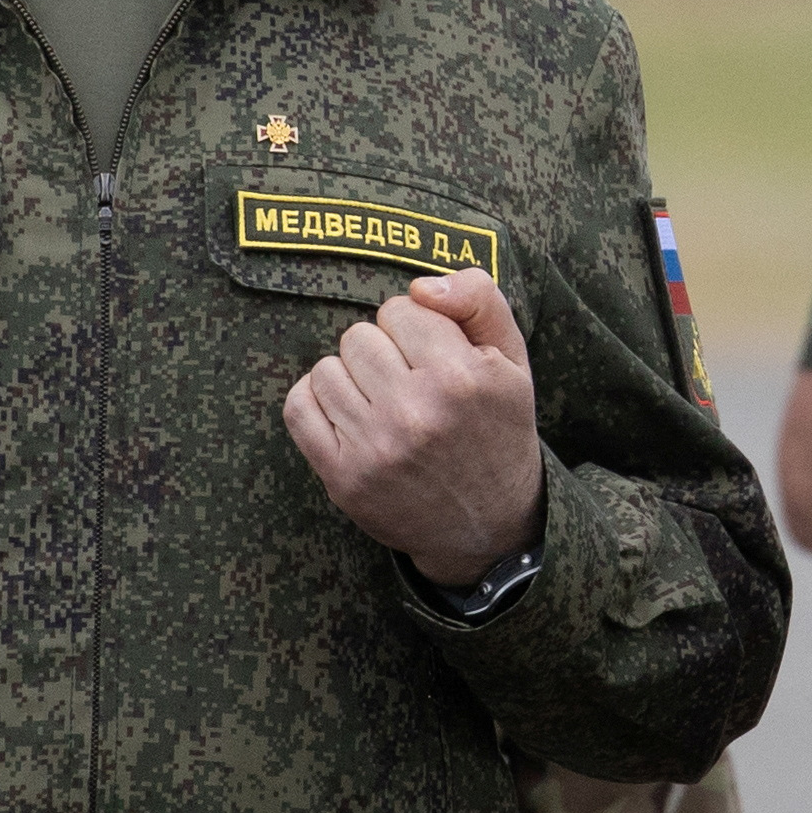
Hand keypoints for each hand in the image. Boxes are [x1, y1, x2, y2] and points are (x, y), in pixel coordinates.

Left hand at [283, 267, 544, 587]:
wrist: (488, 526)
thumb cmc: (496, 429)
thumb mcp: (512, 358)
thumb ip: (478, 298)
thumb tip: (419, 286)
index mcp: (463, 377)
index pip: (402, 308)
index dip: (417, 326)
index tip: (434, 355)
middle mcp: (417, 413)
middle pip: (360, 335)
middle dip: (383, 351)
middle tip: (409, 382)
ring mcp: (376, 449)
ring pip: (327, 368)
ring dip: (351, 378)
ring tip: (383, 402)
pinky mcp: (343, 478)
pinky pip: (299, 408)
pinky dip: (316, 402)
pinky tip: (348, 413)